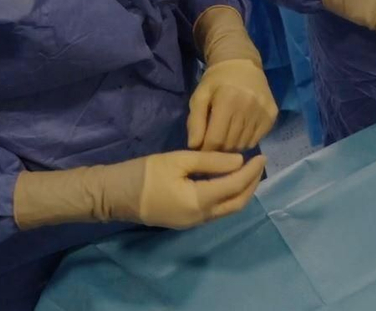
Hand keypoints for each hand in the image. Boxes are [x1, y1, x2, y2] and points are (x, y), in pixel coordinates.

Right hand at [13, 151, 264, 230]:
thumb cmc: (144, 173)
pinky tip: (228, 180)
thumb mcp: (178, 160)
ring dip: (242, 191)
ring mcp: (192, 222)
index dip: (251, 171)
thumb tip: (239, 161)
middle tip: (260, 164)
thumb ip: (211, 161)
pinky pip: (215, 211)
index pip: (235, 186)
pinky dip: (228, 196)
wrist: (114, 195)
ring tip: (249, 170)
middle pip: (237, 204)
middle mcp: (200, 217)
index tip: (261, 155)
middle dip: (252, 184)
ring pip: (227, 210)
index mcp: (199, 201)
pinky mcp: (185, 221)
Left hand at [188, 60, 278, 151]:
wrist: (243, 64)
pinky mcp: (272, 115)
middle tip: (214, 139)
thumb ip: (194, 121)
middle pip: (230, 144)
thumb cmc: (217, 81)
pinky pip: (255, 140)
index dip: (205, 148)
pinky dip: (245, 141)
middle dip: (218, 147)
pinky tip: (240, 130)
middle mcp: (248, 106)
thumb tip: (194, 146)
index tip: (202, 146)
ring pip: (243, 145)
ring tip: (227, 134)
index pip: (215, 139)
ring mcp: (263, 111)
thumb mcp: (199, 96)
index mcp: (227, 100)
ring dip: (232, 145)